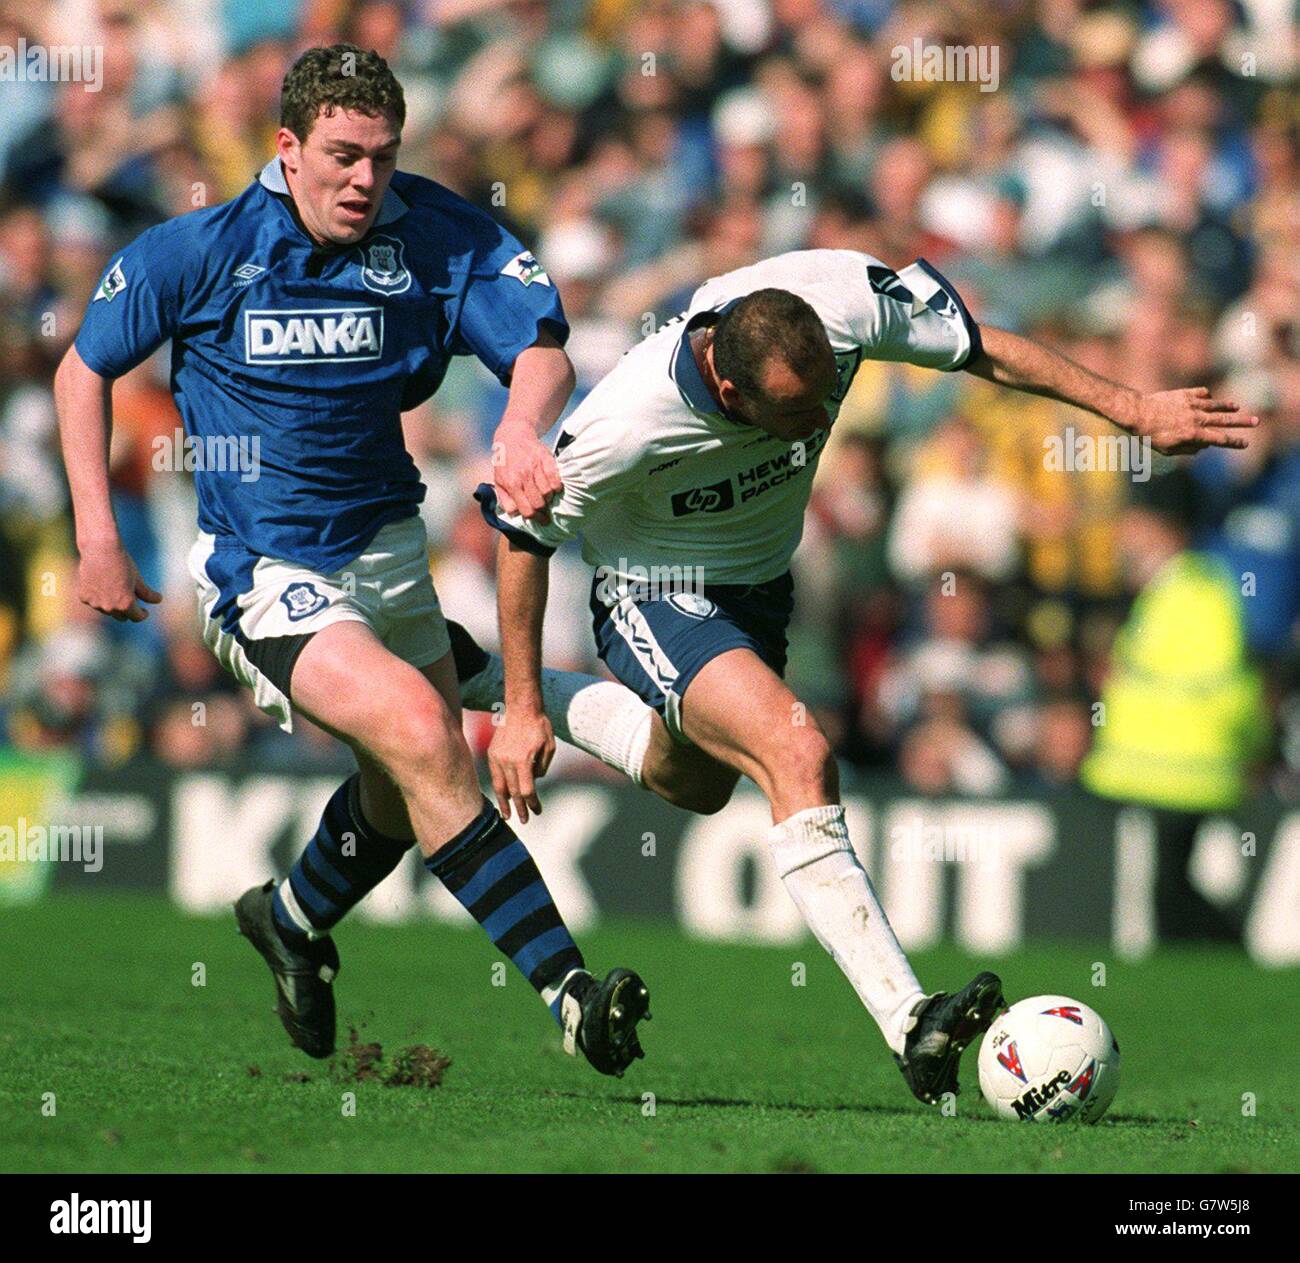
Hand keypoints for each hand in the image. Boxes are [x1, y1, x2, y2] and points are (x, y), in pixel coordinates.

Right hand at [77, 541, 161, 621]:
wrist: (100, 550)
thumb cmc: (123, 564)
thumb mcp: (138, 579)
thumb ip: (147, 594)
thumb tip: (158, 600)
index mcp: (125, 605)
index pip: (136, 617)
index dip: (142, 614)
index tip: (144, 612)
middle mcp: (109, 608)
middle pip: (122, 617)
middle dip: (127, 611)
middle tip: (131, 603)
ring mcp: (95, 604)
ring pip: (107, 610)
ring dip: (112, 604)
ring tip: (115, 589)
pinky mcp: (83, 597)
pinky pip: (94, 602)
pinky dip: (98, 597)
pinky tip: (101, 586)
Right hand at [488, 707, 555, 823]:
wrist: (521, 708)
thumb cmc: (540, 727)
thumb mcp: (549, 748)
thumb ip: (542, 768)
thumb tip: (533, 783)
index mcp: (523, 760)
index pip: (527, 790)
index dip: (532, 803)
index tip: (537, 810)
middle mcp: (508, 761)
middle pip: (513, 792)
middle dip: (520, 807)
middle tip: (524, 820)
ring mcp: (497, 757)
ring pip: (500, 786)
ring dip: (504, 802)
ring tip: (507, 815)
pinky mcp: (492, 753)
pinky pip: (494, 775)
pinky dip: (498, 787)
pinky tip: (502, 796)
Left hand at [492, 421, 561, 520]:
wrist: (512, 436)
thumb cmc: (505, 463)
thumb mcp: (499, 481)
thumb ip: (505, 500)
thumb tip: (515, 514)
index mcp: (511, 484)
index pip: (527, 510)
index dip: (536, 519)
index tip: (543, 521)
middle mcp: (523, 475)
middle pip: (539, 503)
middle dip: (544, 511)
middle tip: (547, 512)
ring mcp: (535, 466)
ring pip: (548, 492)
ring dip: (550, 498)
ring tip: (548, 497)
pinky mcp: (545, 458)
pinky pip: (556, 478)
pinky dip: (557, 486)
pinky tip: (555, 487)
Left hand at [1129, 387, 1257, 455]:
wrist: (1139, 414)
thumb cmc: (1151, 436)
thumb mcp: (1168, 450)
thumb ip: (1189, 449)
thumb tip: (1205, 447)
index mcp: (1194, 435)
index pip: (1219, 440)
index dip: (1234, 442)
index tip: (1245, 443)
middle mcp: (1197, 419)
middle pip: (1225, 421)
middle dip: (1242, 422)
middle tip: (1256, 421)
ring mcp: (1192, 405)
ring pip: (1216, 405)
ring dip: (1228, 406)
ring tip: (1237, 407)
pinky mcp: (1185, 394)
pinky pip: (1201, 393)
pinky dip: (1207, 396)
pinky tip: (1209, 398)